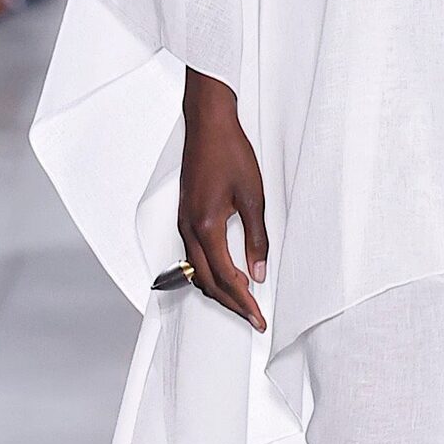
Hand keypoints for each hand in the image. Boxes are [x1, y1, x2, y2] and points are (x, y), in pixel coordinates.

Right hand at [178, 69, 267, 330]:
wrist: (208, 125)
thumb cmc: (230, 153)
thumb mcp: (254, 197)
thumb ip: (257, 239)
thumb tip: (258, 274)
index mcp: (206, 226)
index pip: (225, 278)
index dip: (243, 303)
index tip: (259, 318)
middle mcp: (189, 230)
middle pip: (206, 282)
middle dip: (231, 304)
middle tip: (253, 319)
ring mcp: (184, 224)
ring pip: (196, 272)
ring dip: (218, 291)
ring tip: (242, 303)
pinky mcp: (185, 217)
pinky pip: (192, 257)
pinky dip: (208, 274)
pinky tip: (224, 276)